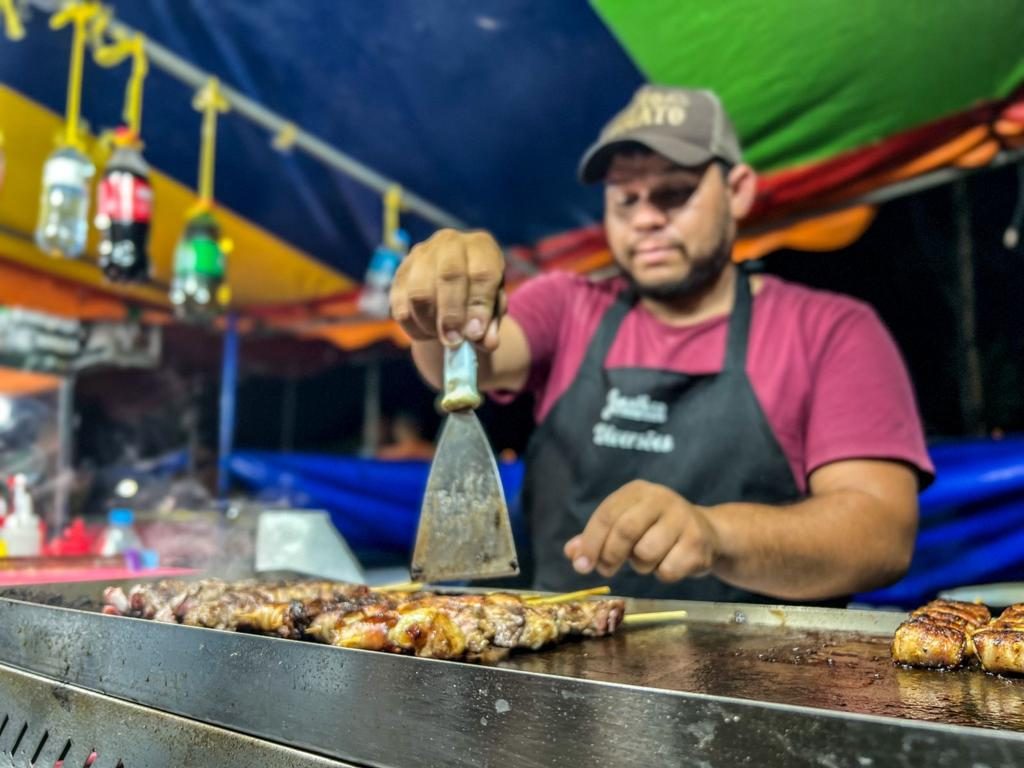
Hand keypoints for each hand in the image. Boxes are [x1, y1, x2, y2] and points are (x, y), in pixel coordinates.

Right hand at [390, 228, 505, 349]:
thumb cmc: (479, 295)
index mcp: (481, 246)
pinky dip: (414, 327)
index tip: (475, 334)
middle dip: (451, 315)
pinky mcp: (400, 274)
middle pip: (448, 276)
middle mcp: (450, 242)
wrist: (453, 284)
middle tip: (454, 341)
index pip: (482, 272)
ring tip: (443, 338)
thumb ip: (491, 325)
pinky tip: (428, 333)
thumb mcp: (493, 308)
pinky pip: (401, 307)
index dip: (479, 306)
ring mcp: (421, 255)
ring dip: (431, 323)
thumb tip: (486, 342)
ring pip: (419, 293)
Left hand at [563, 480, 719, 581]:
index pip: (606, 515)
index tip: (581, 565)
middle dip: (610, 555)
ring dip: (640, 566)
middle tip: (606, 570)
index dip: (590, 542)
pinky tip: (670, 562)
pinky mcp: (698, 543)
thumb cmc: (656, 530)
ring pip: (646, 553)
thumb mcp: (626, 526)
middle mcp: (661, 498)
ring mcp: (682, 519)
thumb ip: (597, 538)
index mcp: (637, 491)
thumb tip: (572, 553)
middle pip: (625, 531)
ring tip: (648, 558)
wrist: (709, 533)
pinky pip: (667, 570)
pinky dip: (662, 574)